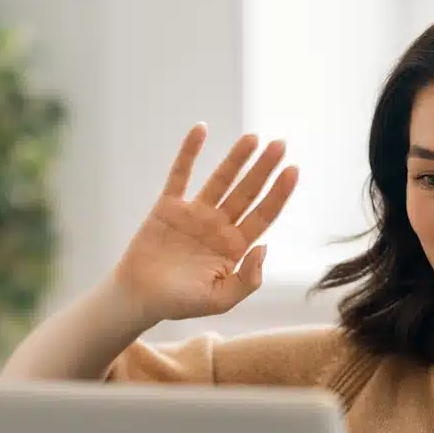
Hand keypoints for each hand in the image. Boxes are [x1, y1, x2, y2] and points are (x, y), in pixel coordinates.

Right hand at [112, 124, 298, 322]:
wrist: (140, 298)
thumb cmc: (180, 303)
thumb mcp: (220, 300)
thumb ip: (247, 279)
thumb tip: (265, 247)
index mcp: (235, 246)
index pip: (263, 215)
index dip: (279, 193)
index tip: (293, 170)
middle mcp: (219, 226)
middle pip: (247, 192)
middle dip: (264, 169)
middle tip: (281, 144)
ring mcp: (195, 214)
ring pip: (221, 180)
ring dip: (236, 158)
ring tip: (254, 137)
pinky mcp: (169, 206)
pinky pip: (180, 174)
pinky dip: (189, 152)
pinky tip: (201, 129)